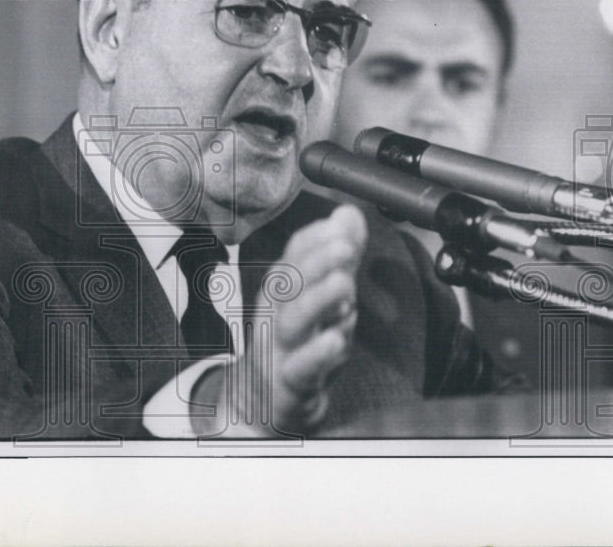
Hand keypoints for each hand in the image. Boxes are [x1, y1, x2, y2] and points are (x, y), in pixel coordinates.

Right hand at [192, 204, 367, 436]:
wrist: (263, 399)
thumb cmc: (296, 340)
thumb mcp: (319, 293)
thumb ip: (338, 255)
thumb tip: (349, 212)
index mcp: (284, 287)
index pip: (294, 253)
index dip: (317, 236)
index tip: (342, 223)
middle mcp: (277, 311)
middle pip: (290, 282)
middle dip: (316, 261)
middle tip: (345, 247)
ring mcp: (280, 346)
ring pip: (293, 321)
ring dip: (317, 300)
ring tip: (343, 285)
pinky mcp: (289, 381)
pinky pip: (300, 368)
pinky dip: (317, 354)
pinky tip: (336, 340)